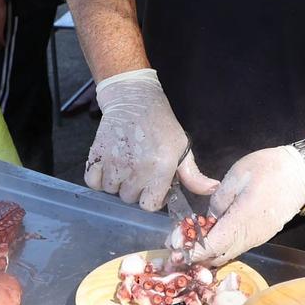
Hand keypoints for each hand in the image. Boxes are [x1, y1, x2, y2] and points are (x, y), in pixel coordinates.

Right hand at [84, 69, 203, 210]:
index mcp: (161, 168)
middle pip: (130, 199)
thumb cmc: (161, 125)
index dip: (152, 197)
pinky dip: (98, 178)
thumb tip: (212, 190)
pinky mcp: (97, 155)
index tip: (153, 185)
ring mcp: (115, 162)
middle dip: (135, 189)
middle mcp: (137, 169)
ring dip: (117, 183)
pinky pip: (93, 182)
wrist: (134, 99)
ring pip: (112, 191)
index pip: (149, 205)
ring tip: (124, 166)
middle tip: (139, 170)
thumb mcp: (182, 148)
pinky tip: (109, 166)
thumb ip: (194, 175)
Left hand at [183, 145, 304, 266]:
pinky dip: (221, 247)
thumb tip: (209, 218)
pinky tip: (210, 236)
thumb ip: (219, 199)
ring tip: (189, 241)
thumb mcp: (238, 175)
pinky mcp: (262, 235)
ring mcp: (258, 238)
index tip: (175, 250)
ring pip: (228, 254)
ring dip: (208, 253)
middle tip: (176, 247)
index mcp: (242, 220)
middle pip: (219, 256)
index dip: (192, 251)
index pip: (212, 246)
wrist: (303, 174)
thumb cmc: (270, 169)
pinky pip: (237, 247)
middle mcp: (250, 236)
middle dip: (196, 255)